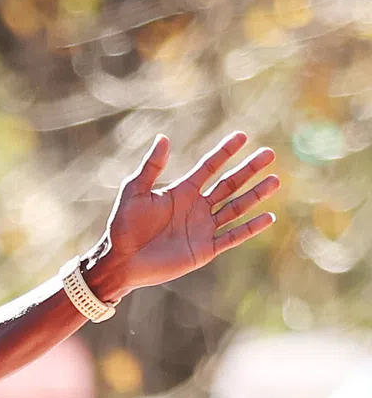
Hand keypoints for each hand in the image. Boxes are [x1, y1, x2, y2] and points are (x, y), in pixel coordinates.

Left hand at [97, 132, 278, 294]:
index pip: (209, 167)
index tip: (243, 136)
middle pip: (229, 184)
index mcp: (181, 192)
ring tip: (275, 181)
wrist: (121, 261)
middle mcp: (196, 207)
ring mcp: (203, 228)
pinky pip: (233, 236)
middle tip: (269, 154)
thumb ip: (151, 167)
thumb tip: (163, 138)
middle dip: (249, 169)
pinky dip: (250, 227)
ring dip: (255, 195)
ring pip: (236, 207)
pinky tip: (268, 216)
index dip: (225, 152)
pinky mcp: (205, 248)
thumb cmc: (123, 226)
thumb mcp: (134, 192)